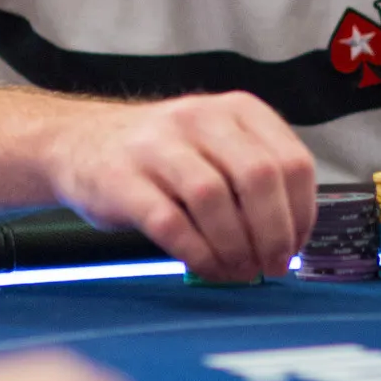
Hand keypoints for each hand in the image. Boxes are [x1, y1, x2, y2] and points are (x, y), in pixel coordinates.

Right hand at [42, 92, 317, 282]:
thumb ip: (256, 178)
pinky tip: (205, 267)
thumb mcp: (217, 145)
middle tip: (270, 264)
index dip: (301, 213)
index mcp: (236, 110)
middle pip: (259, 178)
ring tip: (238, 270)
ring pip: (214, 199)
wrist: (79, 143)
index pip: (292, 161)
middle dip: (273, 233)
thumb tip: (292, 238)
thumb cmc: (162, 155)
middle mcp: (199, 119)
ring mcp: (157, 146)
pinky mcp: (122, 179)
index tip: (295, 245)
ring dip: (234, 247)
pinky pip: (170, 223)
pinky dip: (196, 253)